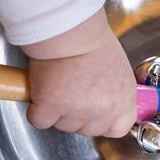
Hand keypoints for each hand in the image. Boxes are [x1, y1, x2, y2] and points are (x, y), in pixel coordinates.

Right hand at [22, 9, 136, 136]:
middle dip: (76, 114)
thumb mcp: (118, 70)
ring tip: (59, 84)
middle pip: (86, 130)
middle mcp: (103, 110)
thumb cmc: (91, 42)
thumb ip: (114, 92)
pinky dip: (37, 108)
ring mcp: (77, 111)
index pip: (118, 128)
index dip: (103, 122)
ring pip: (62, 126)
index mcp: (123, 100)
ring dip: (57, 110)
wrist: (70, 30)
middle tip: (72, 89)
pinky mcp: (52, 107)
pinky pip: (40, 120)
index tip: (95, 113)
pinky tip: (43, 90)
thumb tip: (105, 101)